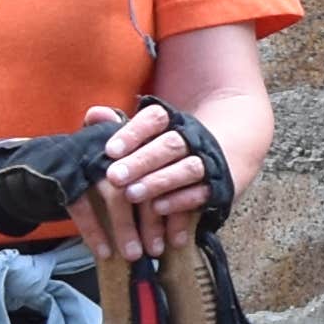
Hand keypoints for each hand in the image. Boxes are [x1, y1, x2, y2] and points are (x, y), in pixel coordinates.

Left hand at [99, 97, 230, 232]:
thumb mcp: (145, 134)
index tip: (110, 150)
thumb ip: (116, 125)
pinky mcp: (218, 187)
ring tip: (132, 194)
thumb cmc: (167, 148)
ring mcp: (209, 162)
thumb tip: (94, 115)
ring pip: (188, 169)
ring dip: (159, 181)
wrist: (229, 152)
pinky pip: (202, 193)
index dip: (134, 133)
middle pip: (171, 145)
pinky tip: (157, 209)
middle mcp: (193, 139)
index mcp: (173, 121)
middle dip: (142, 161)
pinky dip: (180, 201)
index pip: (155, 118)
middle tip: (114, 177)